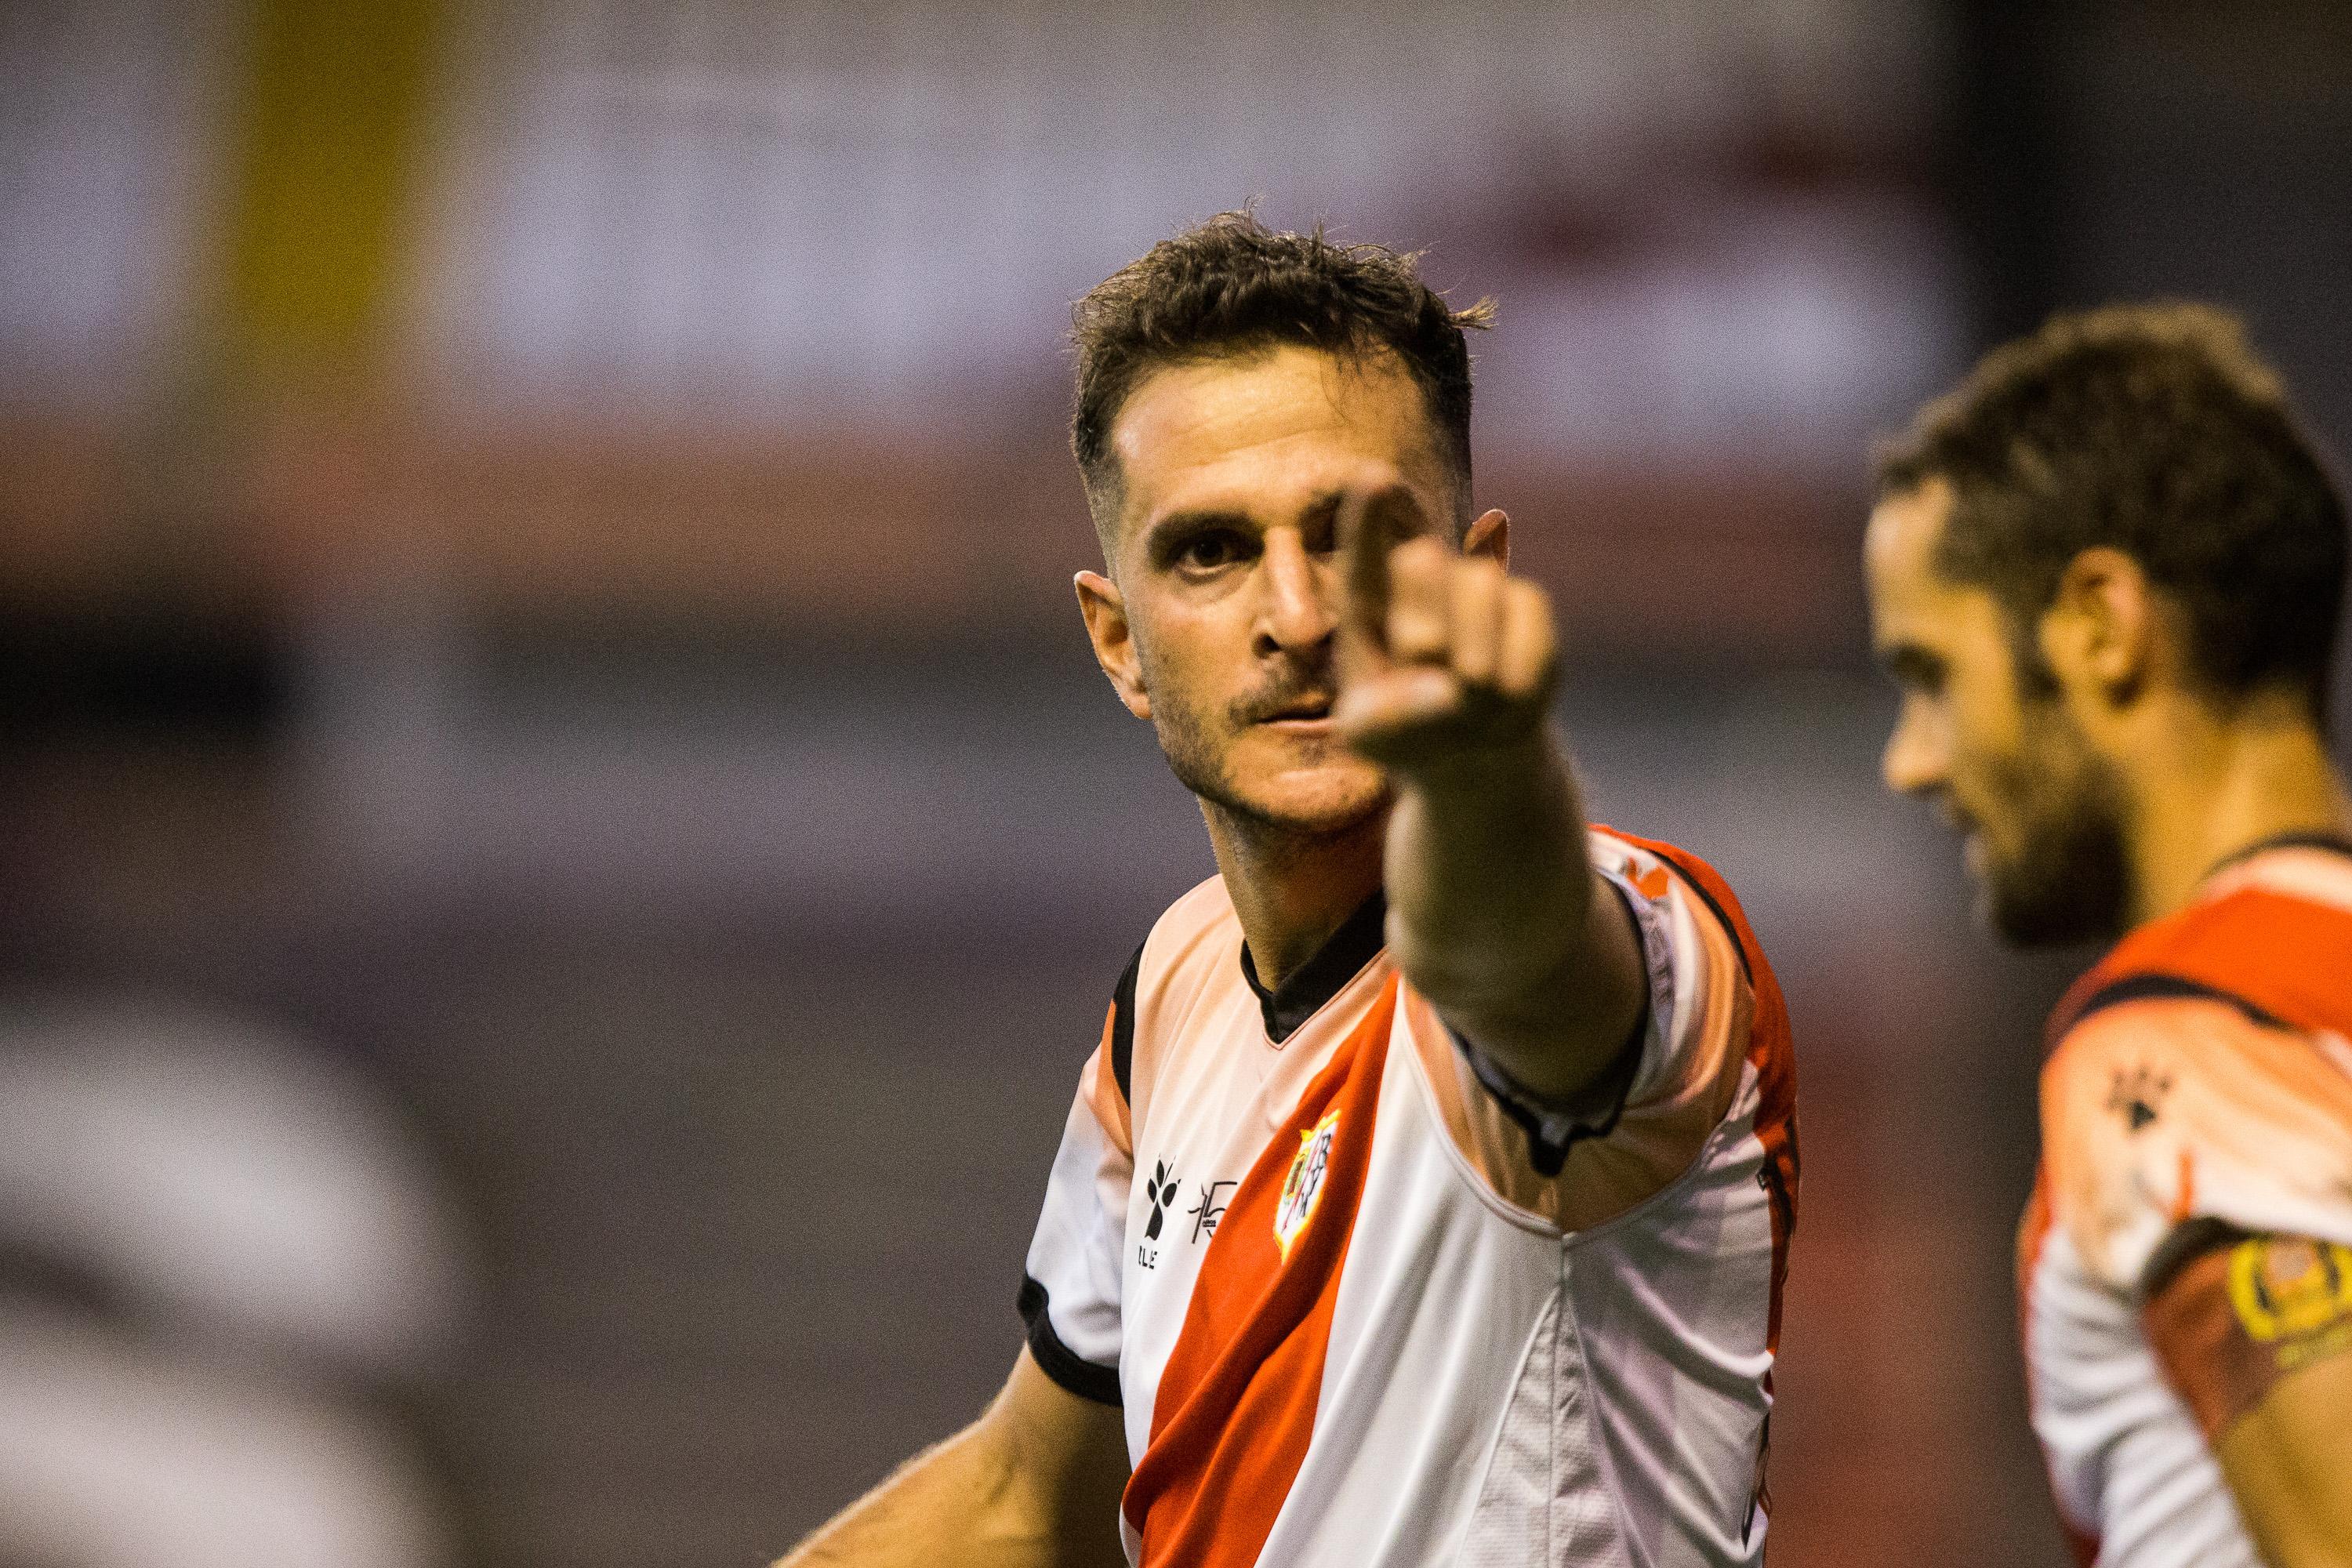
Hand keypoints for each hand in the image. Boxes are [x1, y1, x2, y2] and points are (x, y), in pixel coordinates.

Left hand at [1331, 484, 1557, 777]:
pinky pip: (1526, 615)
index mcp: (1366, 602)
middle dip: (1421, 626)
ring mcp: (1474, 583)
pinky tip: (1505, 695)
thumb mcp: (1373, 737)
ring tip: (1465, 696)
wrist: (1468, 745)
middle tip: (1422, 673)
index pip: (1363, 551)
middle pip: (1418, 561)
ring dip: (1471, 657)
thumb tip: (1452, 693)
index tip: (1375, 478)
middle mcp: (1419, 575)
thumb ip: (1390, 718)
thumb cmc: (1403, 731)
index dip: (1369, 516)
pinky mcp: (1525, 602)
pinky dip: (1516, 671)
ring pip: (1478, 584)